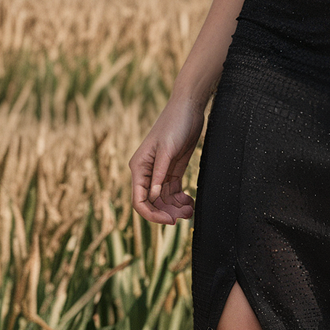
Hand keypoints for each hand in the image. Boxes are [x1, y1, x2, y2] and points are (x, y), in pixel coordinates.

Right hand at [130, 95, 205, 223]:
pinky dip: (181, 200)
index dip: (152, 214)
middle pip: (153, 202)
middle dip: (167, 212)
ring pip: (164, 199)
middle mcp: (147, 173)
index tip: (169, 221)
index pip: (139, 199)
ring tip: (190, 210)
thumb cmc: (174, 124)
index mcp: (139, 168)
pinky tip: (190, 201)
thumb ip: (160, 174)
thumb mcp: (167, 150)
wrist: (188, 109)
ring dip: (176, 208)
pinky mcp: (172, 171)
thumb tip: (154, 196)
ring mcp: (160, 173)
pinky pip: (173, 192)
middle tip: (185, 217)